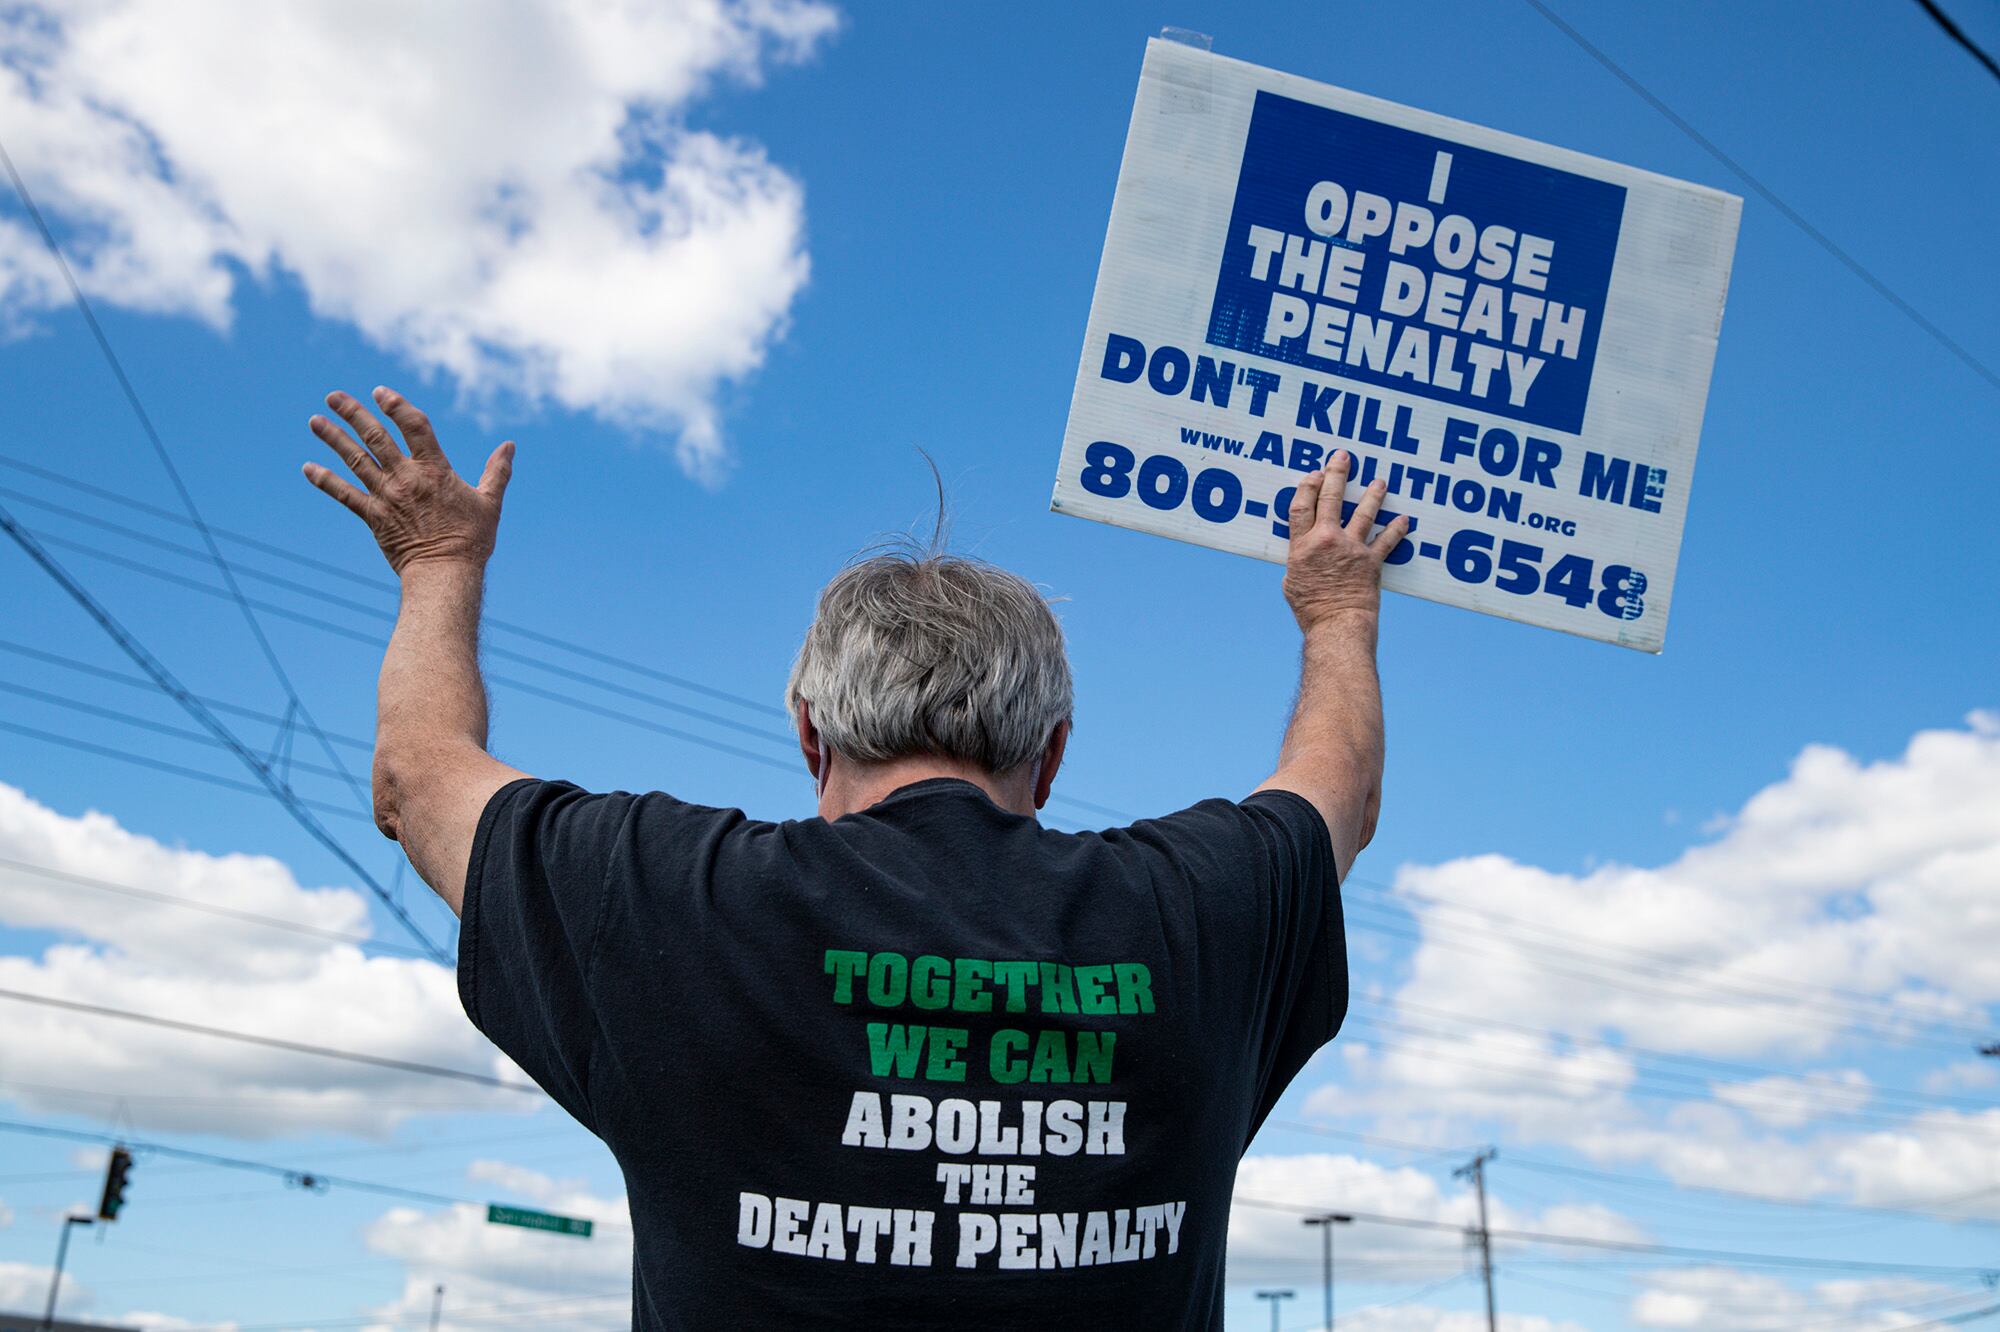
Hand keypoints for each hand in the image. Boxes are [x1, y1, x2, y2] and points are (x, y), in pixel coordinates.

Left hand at [303, 387, 513, 574]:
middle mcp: (406, 478)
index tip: (380, 392)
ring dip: (334, 438)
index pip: (414, 427)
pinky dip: (325, 480)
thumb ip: (498, 470)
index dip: (397, 406)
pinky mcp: (374, 517)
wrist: (445, 573)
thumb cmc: (472, 539)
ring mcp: (387, 496)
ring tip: (314, 420)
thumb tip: (510, 445)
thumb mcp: (490, 501)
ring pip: (355, 460)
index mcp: (435, 470)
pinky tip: (307, 467)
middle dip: (353, 413)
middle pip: (376, 437)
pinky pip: (345, 495)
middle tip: (333, 395)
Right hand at [1281, 450, 1408, 631]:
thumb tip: (1302, 549)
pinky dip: (1397, 529)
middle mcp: (1327, 541)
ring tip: (1379, 482)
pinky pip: (1387, 540)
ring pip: (1363, 513)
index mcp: (1302, 546)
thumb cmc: (1311, 610)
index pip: (1301, 507)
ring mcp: (1351, 549)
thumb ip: (1298, 559)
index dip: (1307, 487)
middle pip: (1330, 500)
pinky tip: (1405, 519)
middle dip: (1336, 475)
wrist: (1336, 625)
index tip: (1313, 474)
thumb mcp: (1292, 582)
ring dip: (1373, 495)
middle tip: (1342, 457)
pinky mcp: (1372, 561)